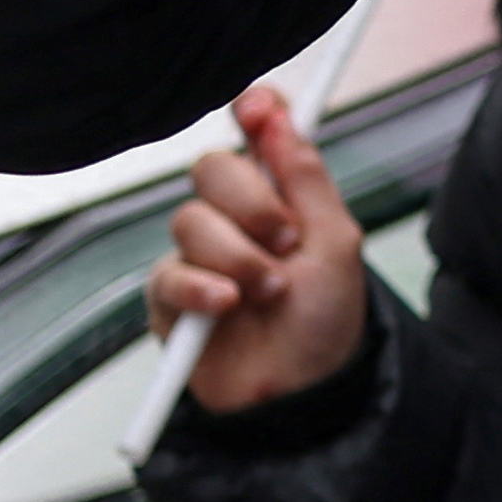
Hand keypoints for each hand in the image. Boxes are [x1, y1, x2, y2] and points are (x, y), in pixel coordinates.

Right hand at [143, 84, 372, 418]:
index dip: (253, 113)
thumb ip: (305, 177)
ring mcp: (199, 257)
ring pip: (189, 221)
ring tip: (269, 292)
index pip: (255, 137)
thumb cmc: (325, 320)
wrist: (303, 391)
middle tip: (286, 242)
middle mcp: (235, 220)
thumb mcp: (336, 241)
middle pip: (212, 169)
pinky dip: (200, 288)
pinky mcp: (169, 300)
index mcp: (279, 198)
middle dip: (251, 203)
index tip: (256, 110)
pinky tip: (227, 306)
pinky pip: (166, 274)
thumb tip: (276, 115)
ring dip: (237, 257)